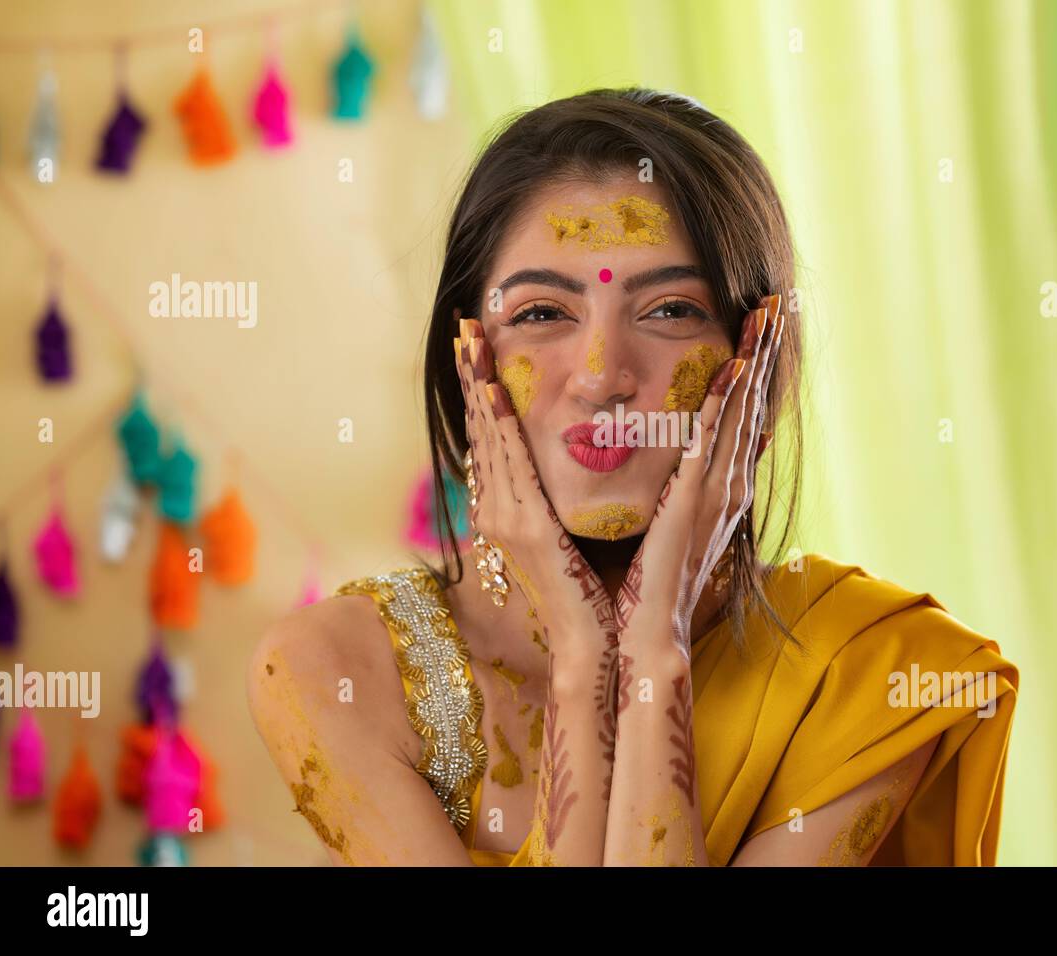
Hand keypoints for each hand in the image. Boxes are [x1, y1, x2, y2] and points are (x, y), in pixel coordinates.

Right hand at [454, 316, 619, 654]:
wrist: (592, 639)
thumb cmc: (590, 586)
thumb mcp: (566, 530)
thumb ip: (556, 494)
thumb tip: (563, 458)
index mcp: (507, 506)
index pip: (490, 434)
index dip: (479, 387)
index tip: (476, 344)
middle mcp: (496, 508)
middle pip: (479, 427)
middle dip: (471, 374)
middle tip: (464, 325)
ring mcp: (505, 518)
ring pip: (489, 437)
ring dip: (478, 385)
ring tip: (470, 341)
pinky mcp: (525, 528)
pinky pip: (510, 466)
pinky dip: (498, 426)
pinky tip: (491, 393)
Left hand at [613, 294, 783, 657]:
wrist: (652, 627)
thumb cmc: (657, 579)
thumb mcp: (680, 520)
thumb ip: (691, 483)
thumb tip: (708, 448)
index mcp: (725, 486)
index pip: (745, 414)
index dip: (756, 368)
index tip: (761, 326)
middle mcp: (731, 483)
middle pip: (753, 403)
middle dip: (764, 352)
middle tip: (774, 304)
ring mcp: (718, 490)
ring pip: (740, 413)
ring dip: (752, 363)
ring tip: (763, 317)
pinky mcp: (695, 499)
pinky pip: (711, 442)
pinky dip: (723, 404)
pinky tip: (731, 369)